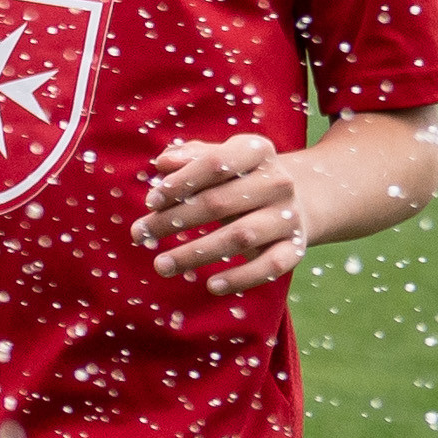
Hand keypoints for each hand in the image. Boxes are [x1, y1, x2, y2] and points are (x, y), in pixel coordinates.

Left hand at [136, 133, 309, 294]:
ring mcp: (289, 216)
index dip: (180, 182)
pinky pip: (270, 267)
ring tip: (161, 265)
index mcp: (257, 151)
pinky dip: (241, 278)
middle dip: (174, 220)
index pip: (216, 163)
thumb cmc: (238, 176)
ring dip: (195, 253)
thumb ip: (188, 156)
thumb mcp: (217, 157)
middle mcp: (278, 182)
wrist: (297, 198)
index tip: (150, 202)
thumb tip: (163, 163)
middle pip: (219, 202)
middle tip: (140, 234)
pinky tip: (211, 286)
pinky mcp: (296, 247)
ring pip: (239, 236)